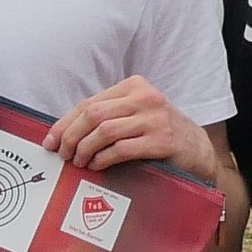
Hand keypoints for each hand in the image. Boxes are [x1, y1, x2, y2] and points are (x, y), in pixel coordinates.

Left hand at [44, 77, 215, 179]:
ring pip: (104, 131)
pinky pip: (121, 149)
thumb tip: (68, 132)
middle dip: (71, 136)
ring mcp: (155, 119)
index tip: (52, 140)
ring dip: (85, 149)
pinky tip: (97, 165)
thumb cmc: (162, 134)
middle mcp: (145, 98)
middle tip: (62, 154)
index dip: (66, 123)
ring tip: (79, 162)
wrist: (199, 150)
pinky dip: (103, 159)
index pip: (89, 102)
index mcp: (135, 86)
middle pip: (93, 114)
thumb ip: (111, 116)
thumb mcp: (139, 114)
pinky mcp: (162, 141)